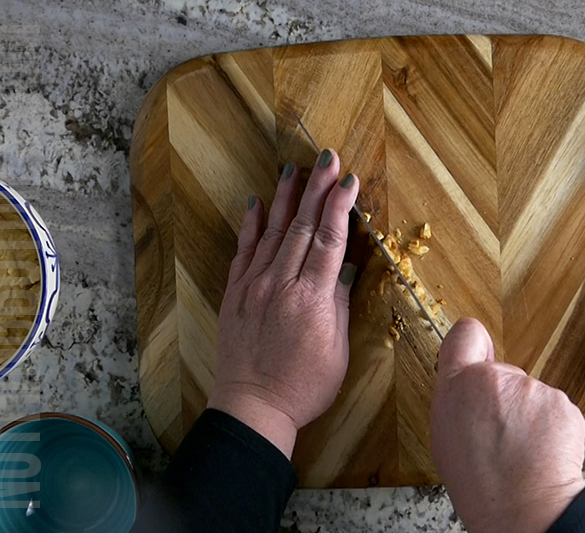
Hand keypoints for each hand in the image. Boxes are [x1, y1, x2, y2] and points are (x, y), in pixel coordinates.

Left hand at [208, 149, 358, 458]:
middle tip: (327, 157)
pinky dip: (251, 225)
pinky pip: (243, 251)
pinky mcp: (235, 293)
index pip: (331, 240)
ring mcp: (254, 286)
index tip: (349, 181)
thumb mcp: (336, 349)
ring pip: (273, 232)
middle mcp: (282, 284)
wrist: (253, 406)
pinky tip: (256, 203)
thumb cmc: (304, 385)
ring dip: (286, 198)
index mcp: (313, 298)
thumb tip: (347, 265)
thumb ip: (340, 302)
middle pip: (304, 227)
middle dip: (317, 188)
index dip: (341, 206)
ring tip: (294, 169)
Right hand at [430, 319, 584, 532]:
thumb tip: (467, 385)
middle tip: (499, 432)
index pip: (465, 333)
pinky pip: (554, 409)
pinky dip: (551, 427)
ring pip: (530, 394)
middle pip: (501, 372)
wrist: (521, 509)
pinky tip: (541, 450)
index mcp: (456, 385)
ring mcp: (531, 388)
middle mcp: (493, 377)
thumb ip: (456, 398)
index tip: (479, 353)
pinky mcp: (562, 402)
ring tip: (521, 448)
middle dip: (503, 396)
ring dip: (528, 414)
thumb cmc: (479, 483)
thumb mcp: (445, 435)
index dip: (473, 343)